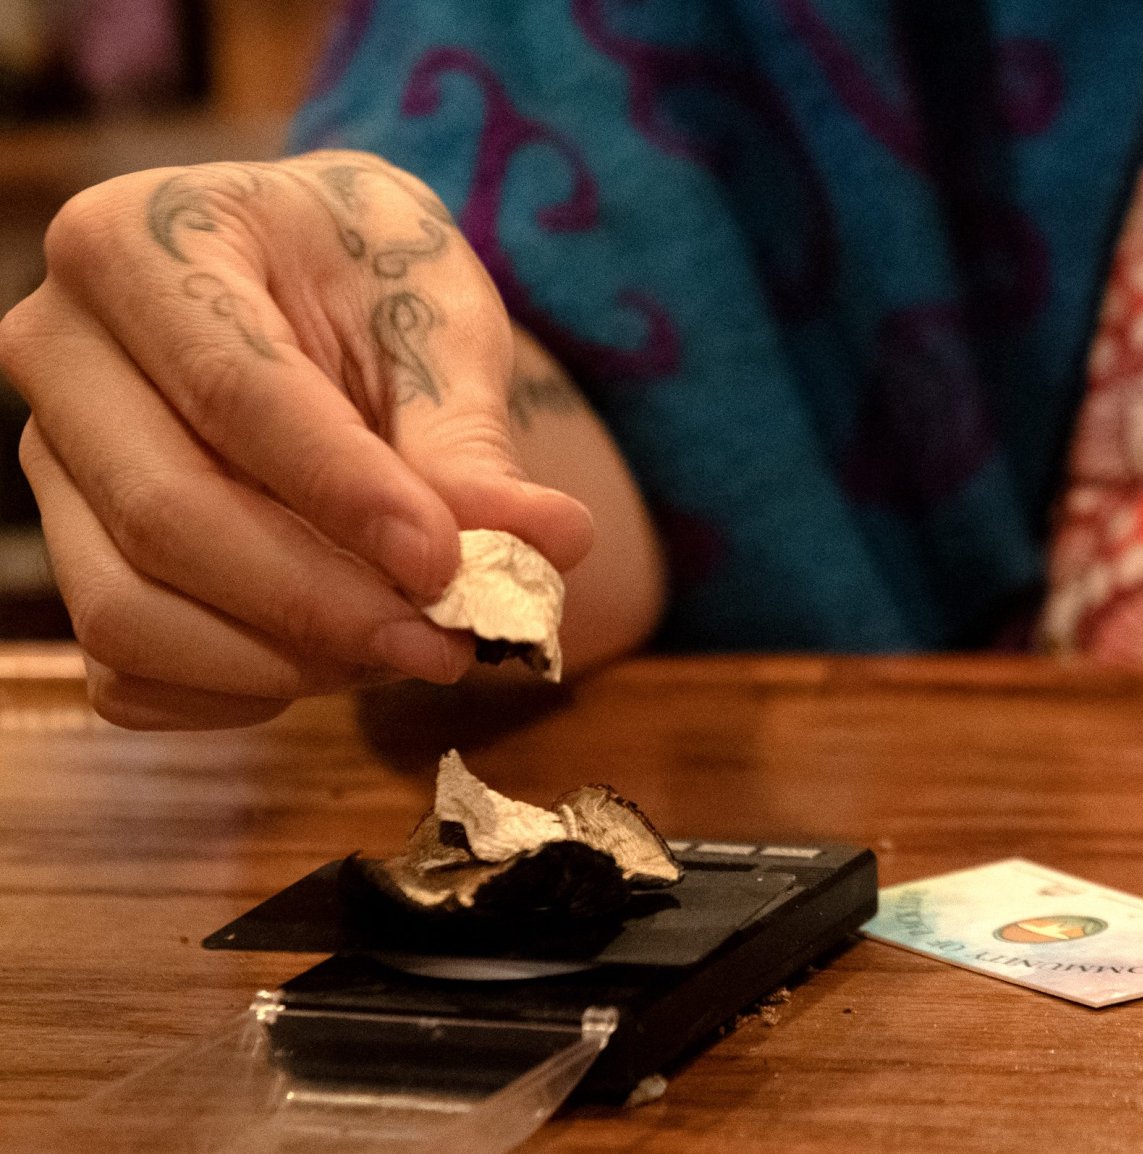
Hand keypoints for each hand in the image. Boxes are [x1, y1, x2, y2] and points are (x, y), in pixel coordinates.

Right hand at [1, 151, 593, 727]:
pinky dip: (244, 693)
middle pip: (168, 517)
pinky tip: (342, 657)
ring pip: (130, 614)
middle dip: (322, 604)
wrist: (313, 285)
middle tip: (453, 642)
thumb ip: (473, 432)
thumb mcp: (437, 311)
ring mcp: (49, 464)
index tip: (447, 563)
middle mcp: (60, 350)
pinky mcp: (69, 555)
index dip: (345, 496)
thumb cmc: (369, 277)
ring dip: (288, 662)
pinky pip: (131, 673)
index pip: (234, 393)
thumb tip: (551, 542)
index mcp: (139, 243)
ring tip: (414, 647)